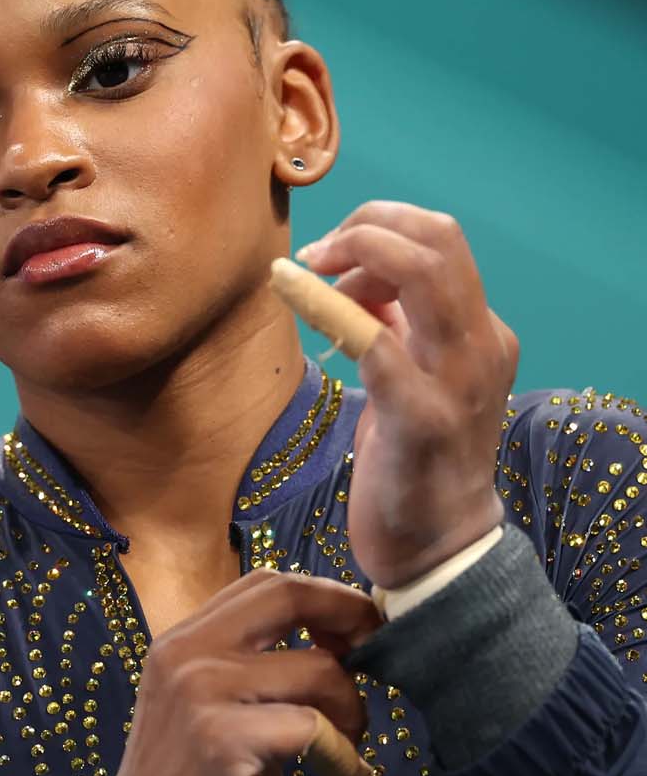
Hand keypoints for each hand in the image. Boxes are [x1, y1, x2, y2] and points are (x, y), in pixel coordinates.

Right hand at [101, 569, 380, 775]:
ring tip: (350, 746)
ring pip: (318, 671)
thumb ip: (258, 666)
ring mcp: (202, 692)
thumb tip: (339, 640)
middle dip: (350, 616)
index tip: (357, 628)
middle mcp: (188, 652)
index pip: (265, 584)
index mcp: (186, 638)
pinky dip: (346, 758)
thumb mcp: (216, 706)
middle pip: (288, 597)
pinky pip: (314, 731)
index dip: (323, 597)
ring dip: (353, 710)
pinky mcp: (223, 740)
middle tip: (377, 655)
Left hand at [298, 201, 517, 588]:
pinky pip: (377, 343)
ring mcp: (458, 381)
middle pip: (440, 238)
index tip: (330, 254)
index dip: (380, 228)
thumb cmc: (418, 460)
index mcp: (481, 331)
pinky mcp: (422, 419)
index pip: (439, 239)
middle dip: (368, 225)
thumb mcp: (411, 375)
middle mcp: (482, 346)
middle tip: (317, 253)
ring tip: (308, 276)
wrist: (439, 550)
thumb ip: (394, 323)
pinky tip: (292, 293)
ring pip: (424, 272)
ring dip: (355, 253)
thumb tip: (352, 277)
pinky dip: (328, 306)